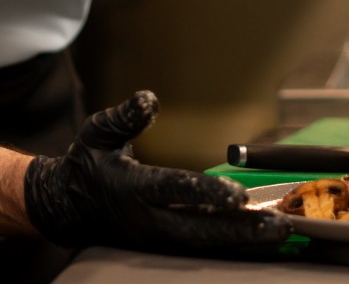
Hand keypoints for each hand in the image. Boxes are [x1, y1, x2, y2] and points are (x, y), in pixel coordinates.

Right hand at [23, 91, 289, 255]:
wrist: (68, 205)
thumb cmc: (89, 161)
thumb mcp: (99, 132)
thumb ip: (124, 117)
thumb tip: (149, 98)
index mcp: (131, 188)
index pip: (173, 190)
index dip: (206, 191)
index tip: (238, 194)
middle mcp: (146, 220)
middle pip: (198, 230)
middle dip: (239, 229)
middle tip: (279, 225)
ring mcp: (156, 239)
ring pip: (205, 245)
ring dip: (243, 242)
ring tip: (280, 234)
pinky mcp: (164, 247)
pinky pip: (203, 250)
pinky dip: (233, 247)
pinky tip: (261, 242)